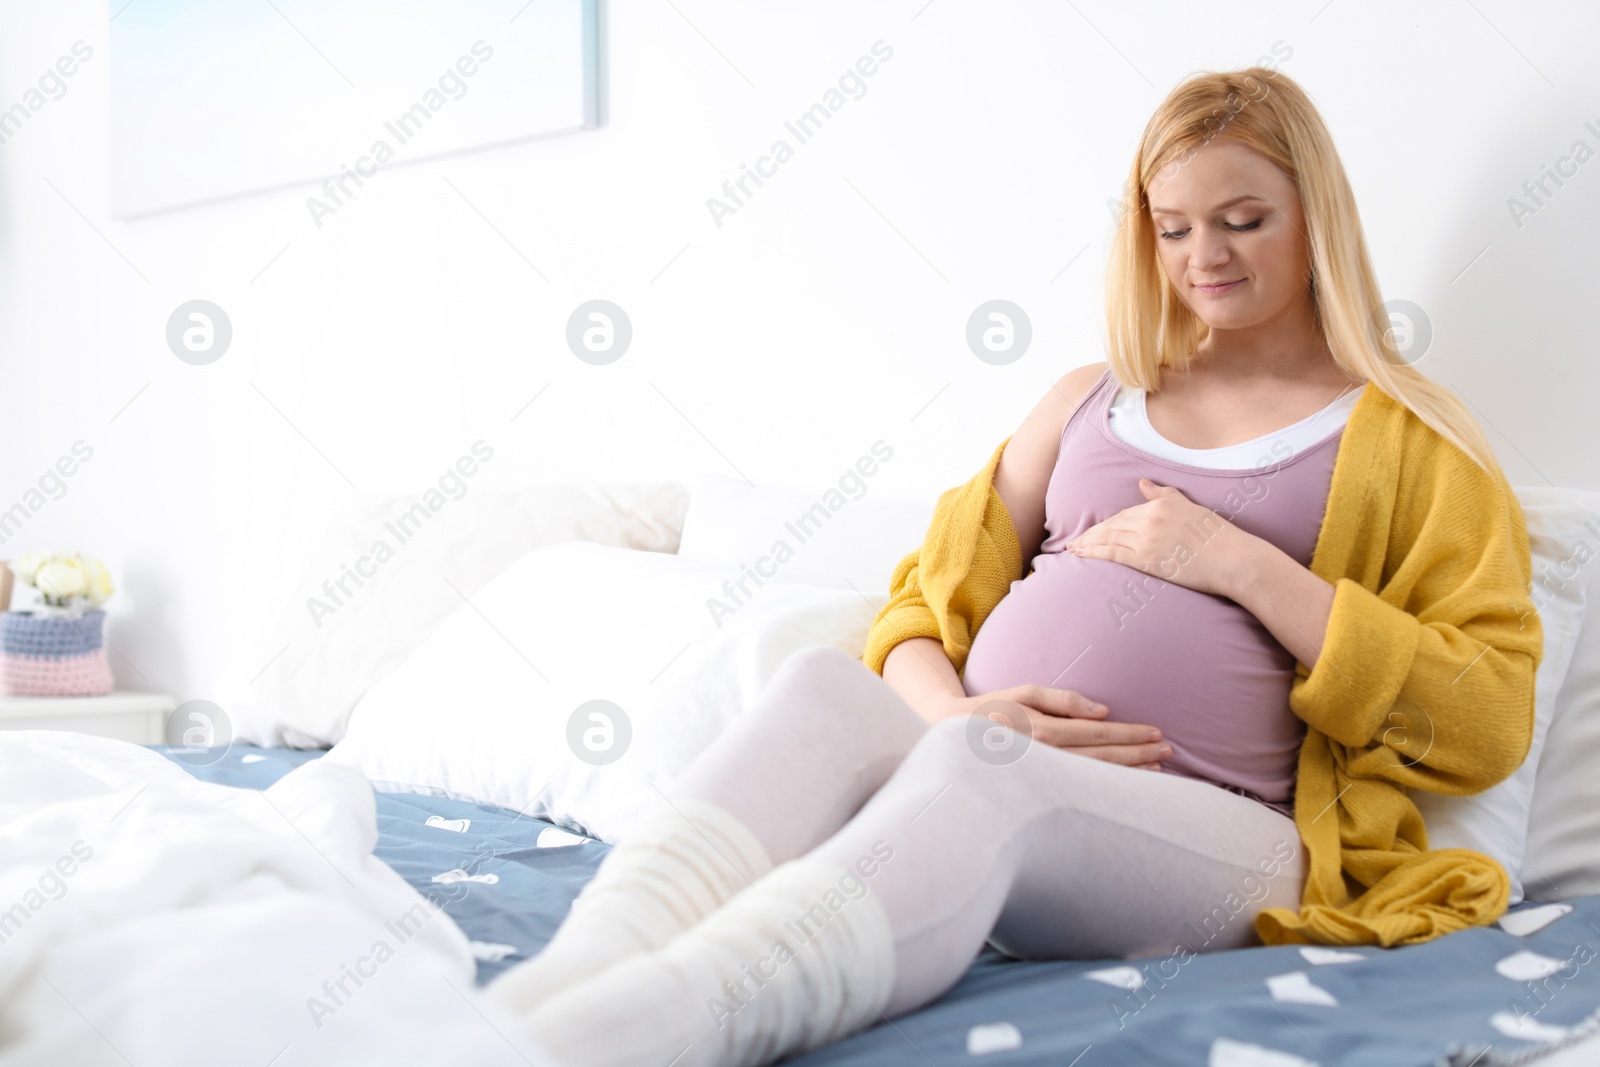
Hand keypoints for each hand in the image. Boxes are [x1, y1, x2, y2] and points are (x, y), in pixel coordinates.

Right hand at [932, 686, 1169, 769]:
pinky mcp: (1036, 792)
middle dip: (1139, 755)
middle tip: (1169, 752)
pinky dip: (1106, 788)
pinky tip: (1125, 786)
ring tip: (1158, 770)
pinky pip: (1080, 790)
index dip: (1131, 735)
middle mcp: (1045, 761)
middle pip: (1103, 760)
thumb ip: (1062, 699)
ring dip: (1129, 775)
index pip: (1099, 735)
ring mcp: (1041, 780)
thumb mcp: (1022, 694)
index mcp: (1043, 733)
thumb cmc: (988, 711)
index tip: (1158, 734)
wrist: (946, 741)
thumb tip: (1103, 711)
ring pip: (1095, 779)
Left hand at [1063, 478, 1257, 598]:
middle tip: (1075, 540)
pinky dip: (1094, 552)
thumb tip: (1142, 483)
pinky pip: (1113, 554)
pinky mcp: (1147, 559)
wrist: (1234, 559)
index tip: (1094, 529)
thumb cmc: (1218, 537)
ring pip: (1109, 538)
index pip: (1126, 514)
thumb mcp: (1191, 508)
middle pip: (1113, 525)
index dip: (1107, 523)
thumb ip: (1164, 495)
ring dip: (1088, 543)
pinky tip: (1081, 554)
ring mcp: (1147, 539)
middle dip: (1092, 533)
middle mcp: (1151, 518)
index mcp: (1161, 505)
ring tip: (1073, 548)